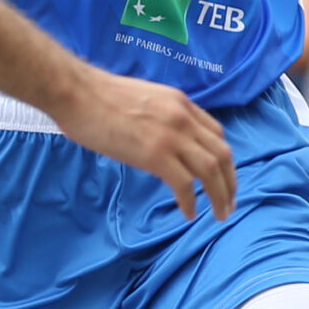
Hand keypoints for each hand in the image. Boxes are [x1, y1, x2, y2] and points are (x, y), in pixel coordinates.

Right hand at [57, 66, 236, 221]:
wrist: (78, 93)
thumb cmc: (100, 96)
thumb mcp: (146, 99)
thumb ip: (162, 117)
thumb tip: (163, 139)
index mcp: (181, 103)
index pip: (216, 133)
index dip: (224, 159)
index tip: (223, 176)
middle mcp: (183, 118)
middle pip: (222, 154)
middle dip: (230, 182)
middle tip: (229, 203)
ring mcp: (171, 136)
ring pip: (210, 170)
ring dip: (219, 196)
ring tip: (220, 215)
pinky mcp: (155, 154)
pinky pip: (184, 184)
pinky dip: (191, 201)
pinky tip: (189, 213)